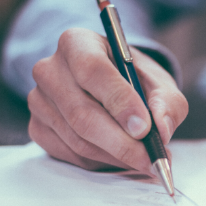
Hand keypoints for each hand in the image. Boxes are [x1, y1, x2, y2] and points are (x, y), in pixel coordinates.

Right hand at [28, 27, 187, 174]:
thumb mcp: (160, 84)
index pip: (92, 70)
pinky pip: (72, 155)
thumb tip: (162, 130)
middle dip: (122, 143)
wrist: (113, 88)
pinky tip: (123, 158)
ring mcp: (39, 101)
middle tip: (151, 158)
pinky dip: (103, 162)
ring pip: (78, 140)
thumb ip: (167, 103)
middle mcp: (50, 70)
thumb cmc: (136, 81)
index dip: (119, 102)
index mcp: (78, 43)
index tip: (144, 128)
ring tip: (145, 160)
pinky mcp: (39, 128)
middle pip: (82, 114)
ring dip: (117, 156)